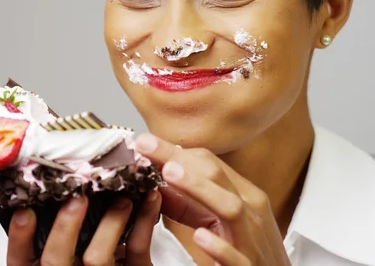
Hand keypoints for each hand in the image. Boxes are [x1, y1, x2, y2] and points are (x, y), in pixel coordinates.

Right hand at [6, 190, 161, 265]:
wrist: (115, 264)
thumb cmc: (89, 254)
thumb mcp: (65, 248)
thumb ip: (54, 228)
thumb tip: (53, 182)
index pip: (21, 258)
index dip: (20, 236)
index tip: (23, 211)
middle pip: (55, 260)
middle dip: (64, 228)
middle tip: (76, 199)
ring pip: (97, 258)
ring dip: (109, 224)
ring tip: (122, 198)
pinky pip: (137, 252)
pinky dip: (144, 222)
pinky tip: (150, 198)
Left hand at [135, 133, 291, 265]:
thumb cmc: (248, 251)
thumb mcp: (218, 221)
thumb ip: (187, 204)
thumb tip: (154, 185)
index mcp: (242, 196)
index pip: (208, 163)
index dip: (174, 151)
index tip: (144, 143)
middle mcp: (250, 212)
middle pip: (215, 175)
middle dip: (178, 158)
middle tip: (146, 145)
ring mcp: (251, 240)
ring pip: (230, 208)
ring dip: (199, 188)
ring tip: (169, 173)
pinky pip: (236, 257)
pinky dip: (219, 246)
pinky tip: (200, 236)